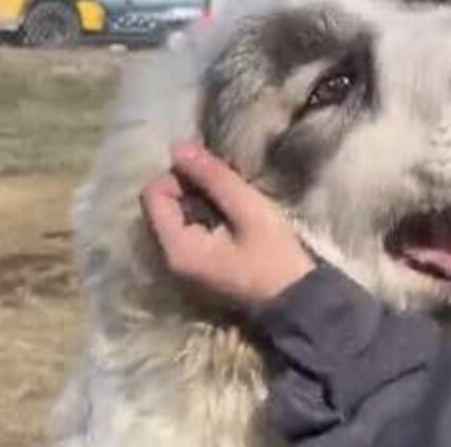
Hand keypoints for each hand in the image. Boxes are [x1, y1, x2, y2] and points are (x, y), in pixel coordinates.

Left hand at [141, 141, 315, 307]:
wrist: (298, 303)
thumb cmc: (275, 257)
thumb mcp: (249, 211)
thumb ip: (213, 178)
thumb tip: (178, 147)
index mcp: (177, 248)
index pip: (152, 195)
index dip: (178, 176)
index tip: (213, 175)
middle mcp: (169, 260)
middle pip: (159, 206)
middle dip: (187, 187)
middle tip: (225, 186)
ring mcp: (181, 268)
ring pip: (173, 218)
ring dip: (196, 202)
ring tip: (230, 202)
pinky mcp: (196, 270)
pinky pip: (186, 233)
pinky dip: (202, 219)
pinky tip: (230, 220)